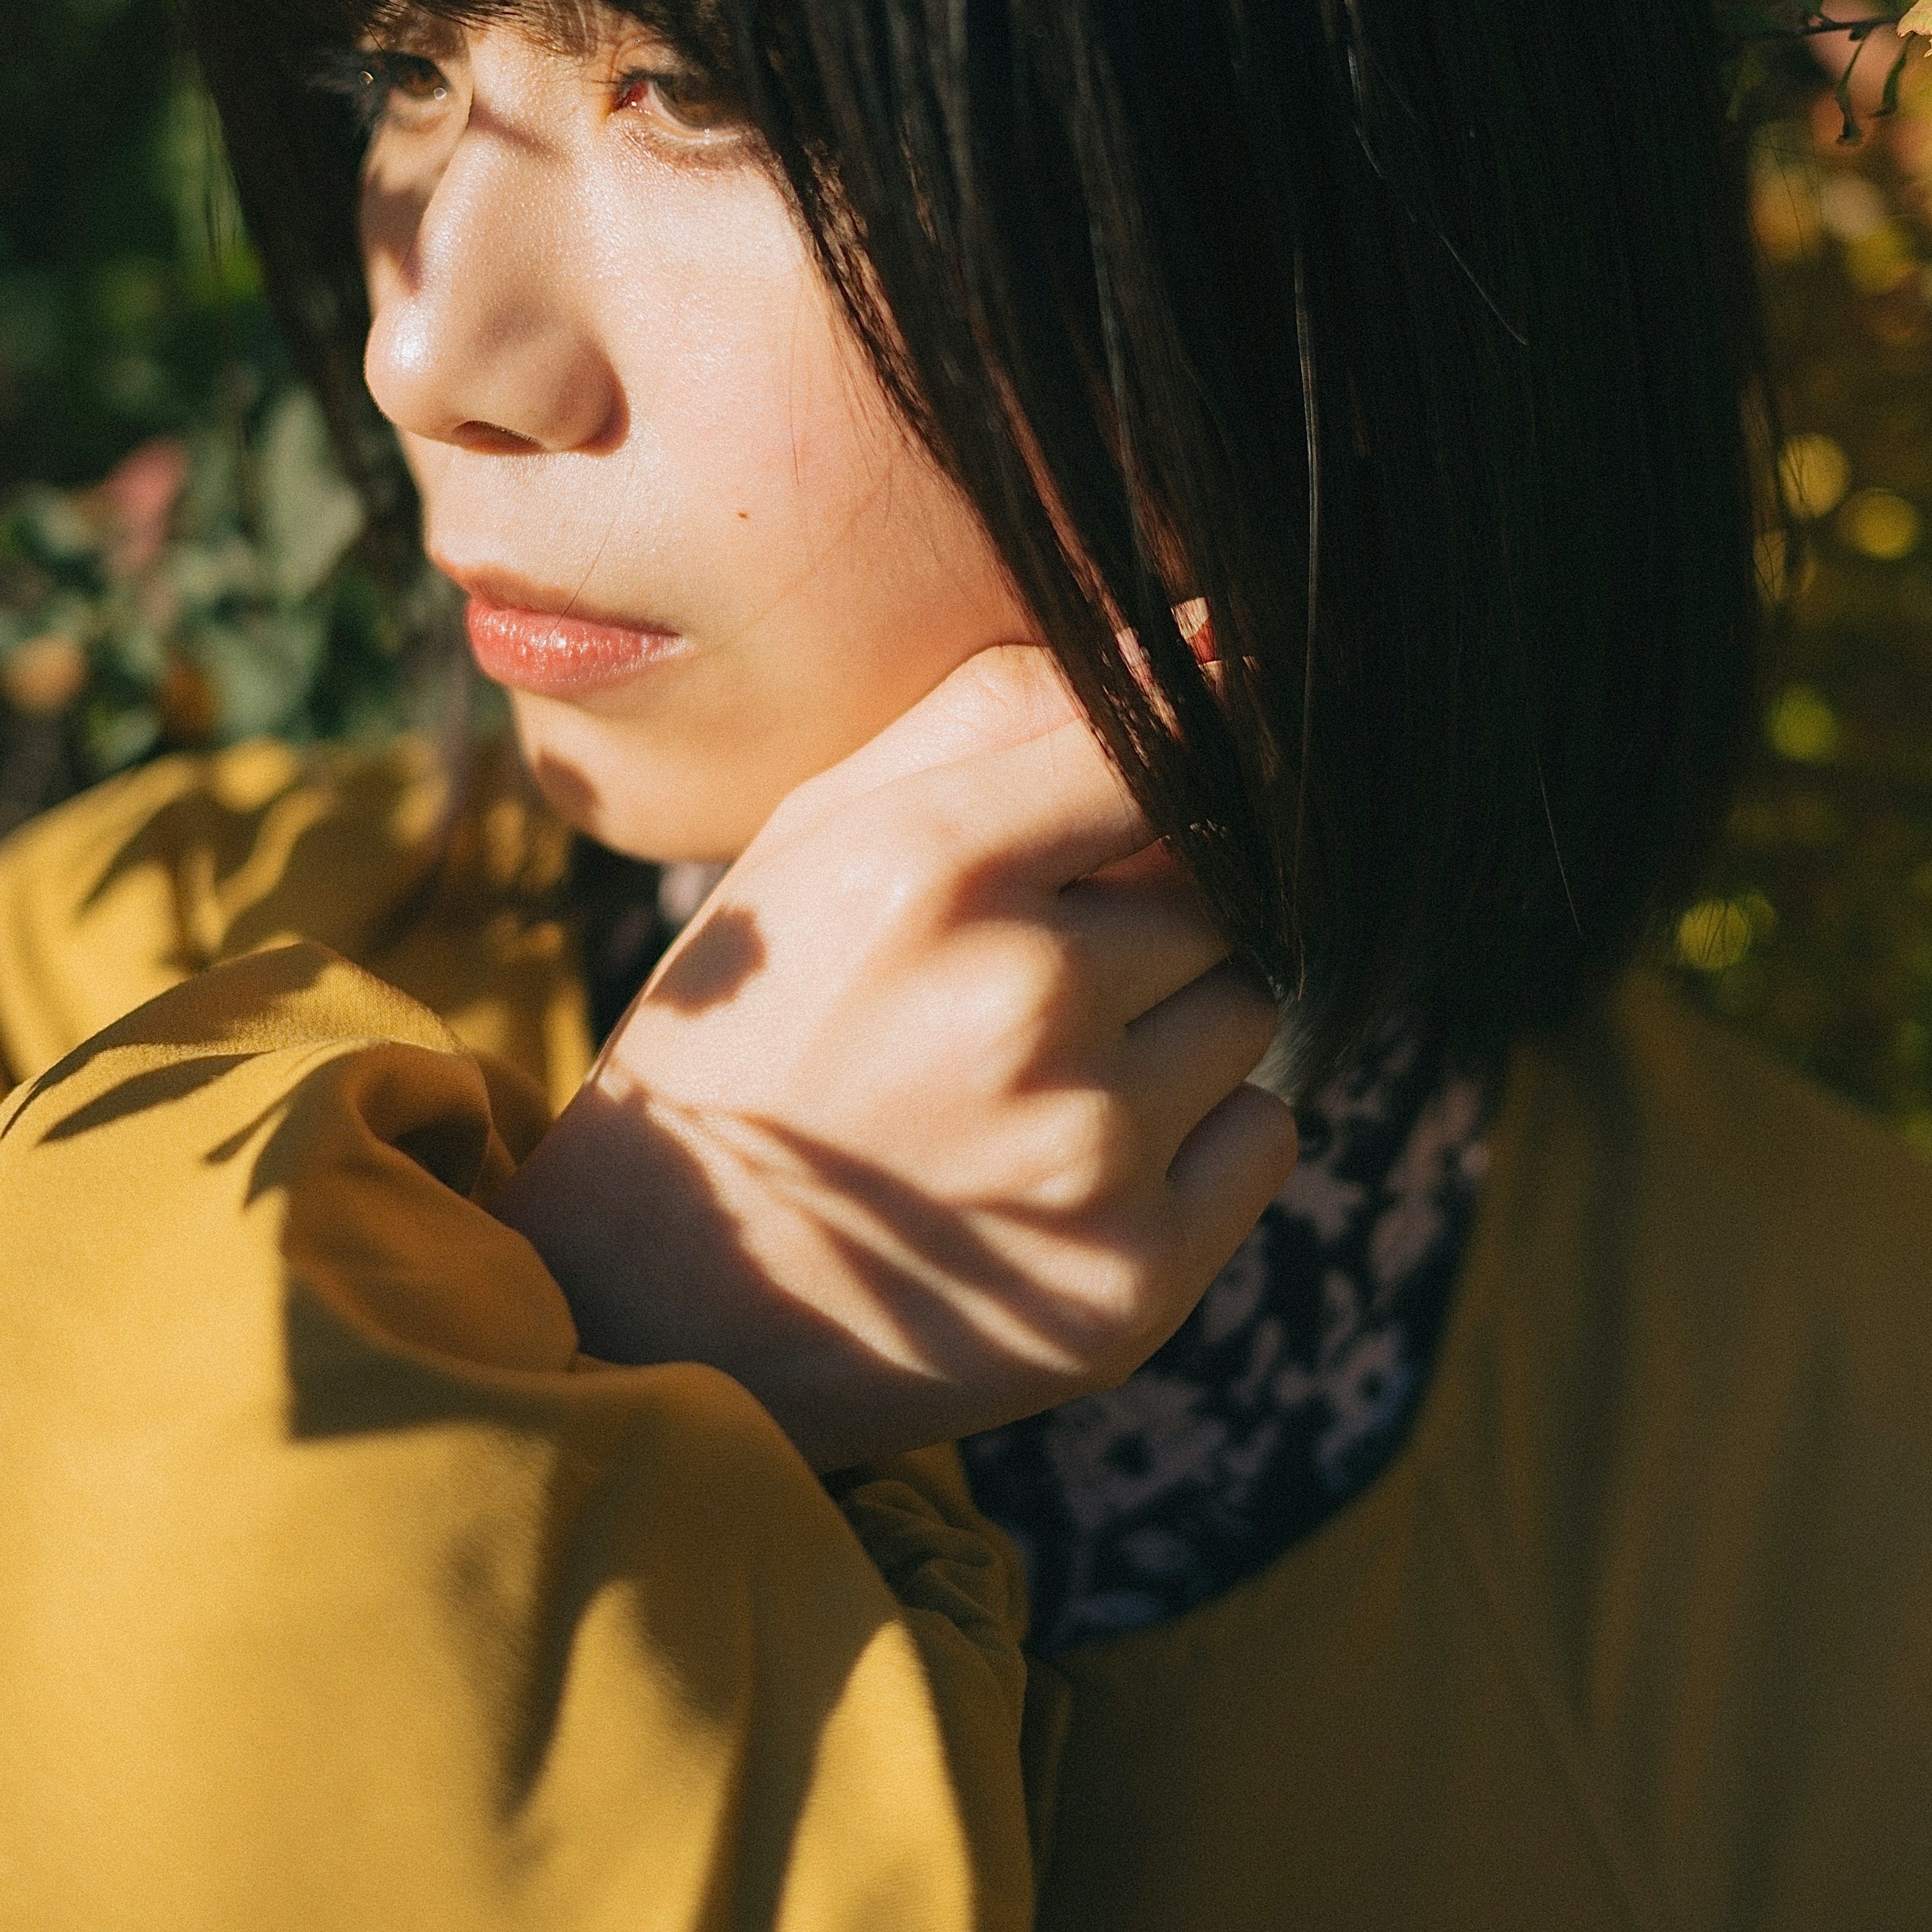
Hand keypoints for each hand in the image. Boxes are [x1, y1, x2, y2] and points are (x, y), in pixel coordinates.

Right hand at [494, 647, 1297, 1469]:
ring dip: (1176, 1027)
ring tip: (1042, 1076)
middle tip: (1034, 979)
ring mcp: (1085, 1151)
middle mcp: (1020, 1001)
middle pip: (1217, 892)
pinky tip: (1075, 1164)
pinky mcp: (1135, 1280)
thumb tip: (1195, 632)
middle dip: (1148, 919)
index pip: (1160, 753)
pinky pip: (1268, 1136)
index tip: (1200, 767)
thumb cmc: (756, 1029)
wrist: (663, 1299)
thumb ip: (994, 717)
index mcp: (930, 867)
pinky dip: (1202, 1139)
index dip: (1200, 752)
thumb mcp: (820, 837)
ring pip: (1250, 1011)